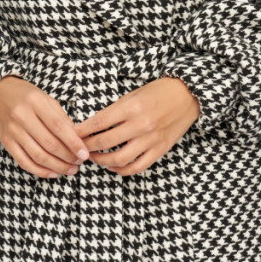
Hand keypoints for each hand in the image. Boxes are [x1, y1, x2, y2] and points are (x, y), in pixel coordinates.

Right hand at [0, 76, 89, 178]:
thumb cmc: (25, 94)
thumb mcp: (45, 98)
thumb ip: (61, 116)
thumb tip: (76, 137)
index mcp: (36, 102)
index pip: (58, 127)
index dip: (73, 143)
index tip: (84, 153)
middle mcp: (22, 117)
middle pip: (49, 143)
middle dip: (67, 157)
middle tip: (79, 162)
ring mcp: (13, 131)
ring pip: (38, 155)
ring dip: (56, 166)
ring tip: (70, 169)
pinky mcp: (6, 142)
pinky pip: (24, 161)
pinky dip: (39, 171)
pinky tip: (52, 173)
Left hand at [73, 76, 199, 176]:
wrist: (188, 95)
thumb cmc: (158, 91)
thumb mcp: (134, 94)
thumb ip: (115, 110)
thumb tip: (93, 124)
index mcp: (131, 107)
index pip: (98, 122)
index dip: (81, 131)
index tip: (72, 134)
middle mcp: (140, 124)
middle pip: (105, 141)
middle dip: (87, 146)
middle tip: (78, 147)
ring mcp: (151, 139)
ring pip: (119, 158)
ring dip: (101, 160)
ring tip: (93, 158)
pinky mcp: (160, 149)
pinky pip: (138, 167)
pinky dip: (122, 170)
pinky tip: (113, 166)